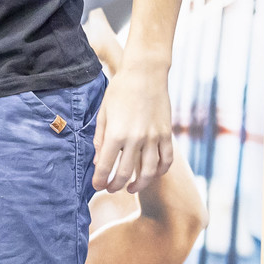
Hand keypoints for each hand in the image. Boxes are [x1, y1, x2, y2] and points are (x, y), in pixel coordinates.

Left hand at [93, 63, 173, 193]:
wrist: (145, 74)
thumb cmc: (120, 91)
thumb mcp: (103, 113)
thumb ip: (100, 139)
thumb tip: (98, 161)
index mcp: (116, 133)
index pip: (106, 166)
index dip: (100, 179)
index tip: (96, 186)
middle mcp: (136, 138)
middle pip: (126, 173)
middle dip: (116, 185)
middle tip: (110, 189)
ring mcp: (154, 138)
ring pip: (149, 172)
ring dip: (139, 184)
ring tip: (131, 188)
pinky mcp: (166, 134)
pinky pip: (166, 159)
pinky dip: (160, 171)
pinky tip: (152, 174)